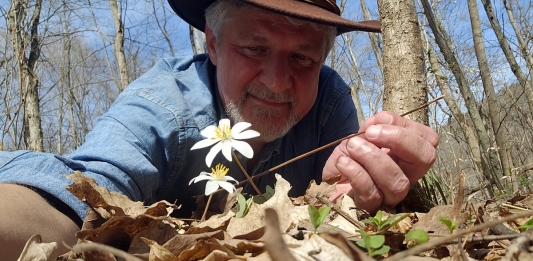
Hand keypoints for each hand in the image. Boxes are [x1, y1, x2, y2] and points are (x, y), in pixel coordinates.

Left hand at [322, 111, 438, 212]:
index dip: (405, 127)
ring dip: (373, 157)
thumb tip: (384, 119)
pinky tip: (343, 162)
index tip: (379, 121)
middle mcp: (406, 175)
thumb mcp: (361, 136)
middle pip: (425, 159)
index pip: (428, 140)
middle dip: (399, 139)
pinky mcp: (371, 207)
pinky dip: (355, 173)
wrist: (328, 180)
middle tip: (371, 133)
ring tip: (352, 145)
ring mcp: (390, 195)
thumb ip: (375, 126)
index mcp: (408, 155)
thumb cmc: (349, 157)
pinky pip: (371, 193)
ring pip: (397, 181)